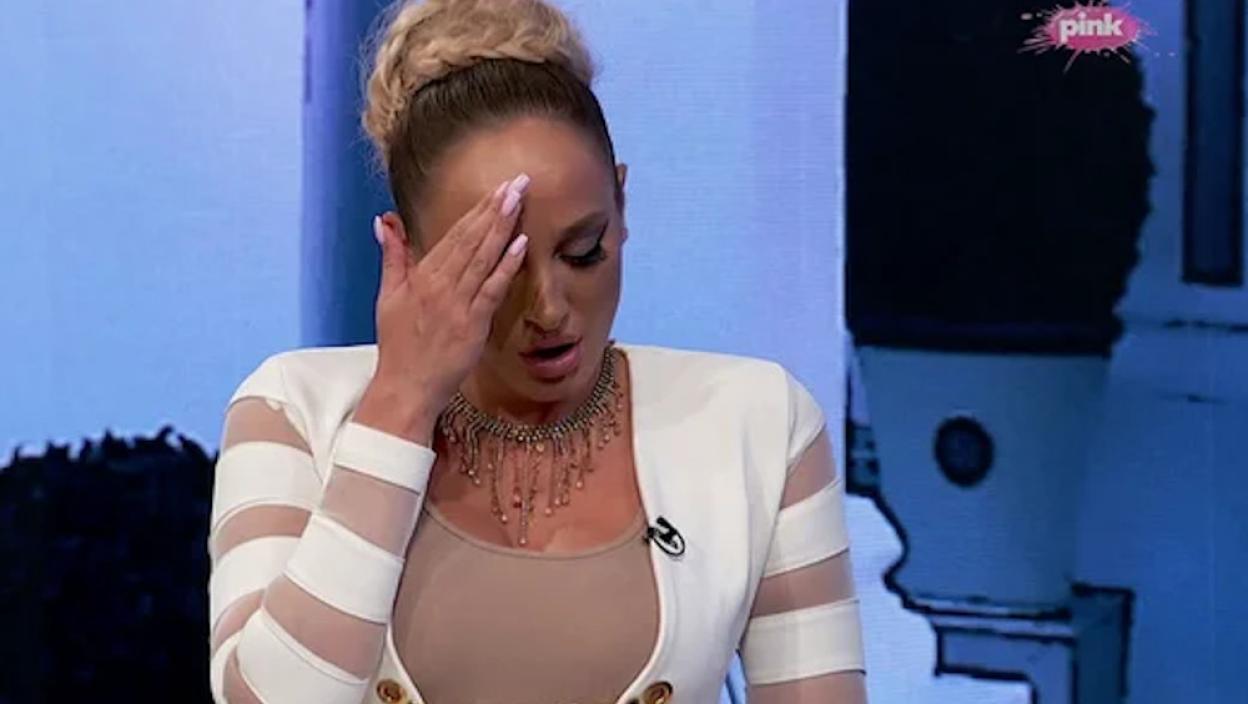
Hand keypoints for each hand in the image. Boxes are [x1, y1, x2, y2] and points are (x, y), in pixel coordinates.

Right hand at [356, 174, 530, 442]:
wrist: (406, 386)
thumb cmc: (399, 343)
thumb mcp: (388, 295)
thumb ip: (392, 256)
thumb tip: (383, 221)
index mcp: (422, 275)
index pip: (455, 234)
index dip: (478, 210)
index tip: (497, 188)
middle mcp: (440, 284)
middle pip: (472, 239)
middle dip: (495, 208)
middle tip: (517, 182)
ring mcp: (457, 303)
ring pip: (483, 257)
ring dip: (502, 227)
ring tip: (519, 200)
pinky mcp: (472, 324)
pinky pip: (492, 289)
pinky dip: (506, 266)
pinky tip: (521, 243)